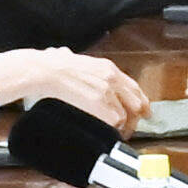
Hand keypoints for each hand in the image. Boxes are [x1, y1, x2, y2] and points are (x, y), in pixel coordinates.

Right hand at [0, 45, 148, 128]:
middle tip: (131, 128)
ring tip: (117, 134)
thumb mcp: (68, 56)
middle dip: (136, 118)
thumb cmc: (49, 64)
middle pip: (137, 103)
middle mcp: (112, 79)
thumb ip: (72, 57)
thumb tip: (63, 53)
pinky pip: (116, 122)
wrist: (44, 70)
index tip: (144, 111)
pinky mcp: (99, 104)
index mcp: (107, 67)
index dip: (142, 102)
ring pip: (127, 116)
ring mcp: (107, 92)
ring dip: (122, 128)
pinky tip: (108, 133)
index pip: (134, 87)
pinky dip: (113, 130)